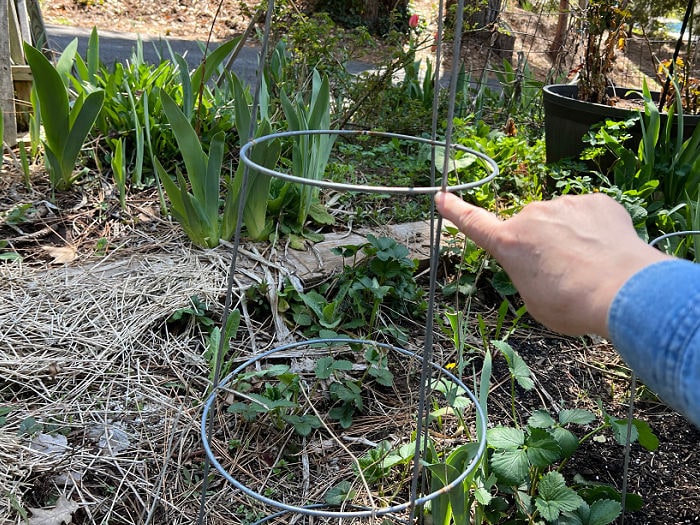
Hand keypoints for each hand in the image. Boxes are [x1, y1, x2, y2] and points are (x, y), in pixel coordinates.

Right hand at [435, 192, 669, 336]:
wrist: (623, 291)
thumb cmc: (572, 304)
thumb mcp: (535, 300)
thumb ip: (530, 273)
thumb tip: (545, 261)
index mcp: (509, 244)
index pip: (473, 223)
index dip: (455, 211)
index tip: (441, 197)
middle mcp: (531, 217)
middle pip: (530, 229)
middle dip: (543, 246)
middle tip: (565, 275)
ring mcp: (564, 205)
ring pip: (562, 221)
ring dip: (571, 238)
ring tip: (591, 268)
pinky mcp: (594, 201)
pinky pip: (589, 214)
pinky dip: (596, 230)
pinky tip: (608, 252)